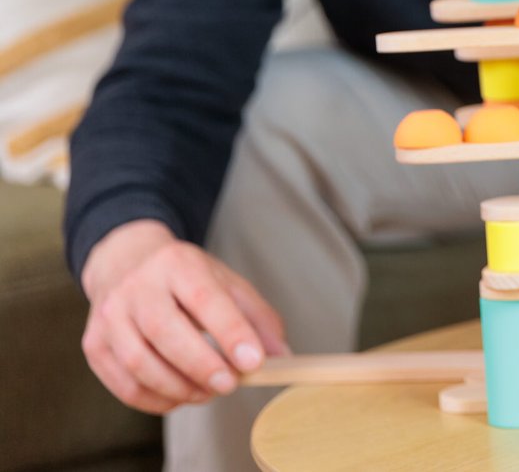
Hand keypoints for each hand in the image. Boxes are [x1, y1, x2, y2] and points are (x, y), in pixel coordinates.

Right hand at [81, 220, 287, 413]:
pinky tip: (179, 397)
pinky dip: (154, 400)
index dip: (231, 333)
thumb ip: (257, 317)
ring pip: (139, 362)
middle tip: (230, 385)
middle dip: (202, 365)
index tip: (255, 361)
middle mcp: (138, 286)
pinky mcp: (94, 343)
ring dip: (178, 387)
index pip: (205, 299)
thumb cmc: (185, 277)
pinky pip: (122, 382)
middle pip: (166, 332)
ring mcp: (109, 315)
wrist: (126, 262)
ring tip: (207, 392)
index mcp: (178, 263)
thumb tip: (280, 355)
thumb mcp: (227, 282)